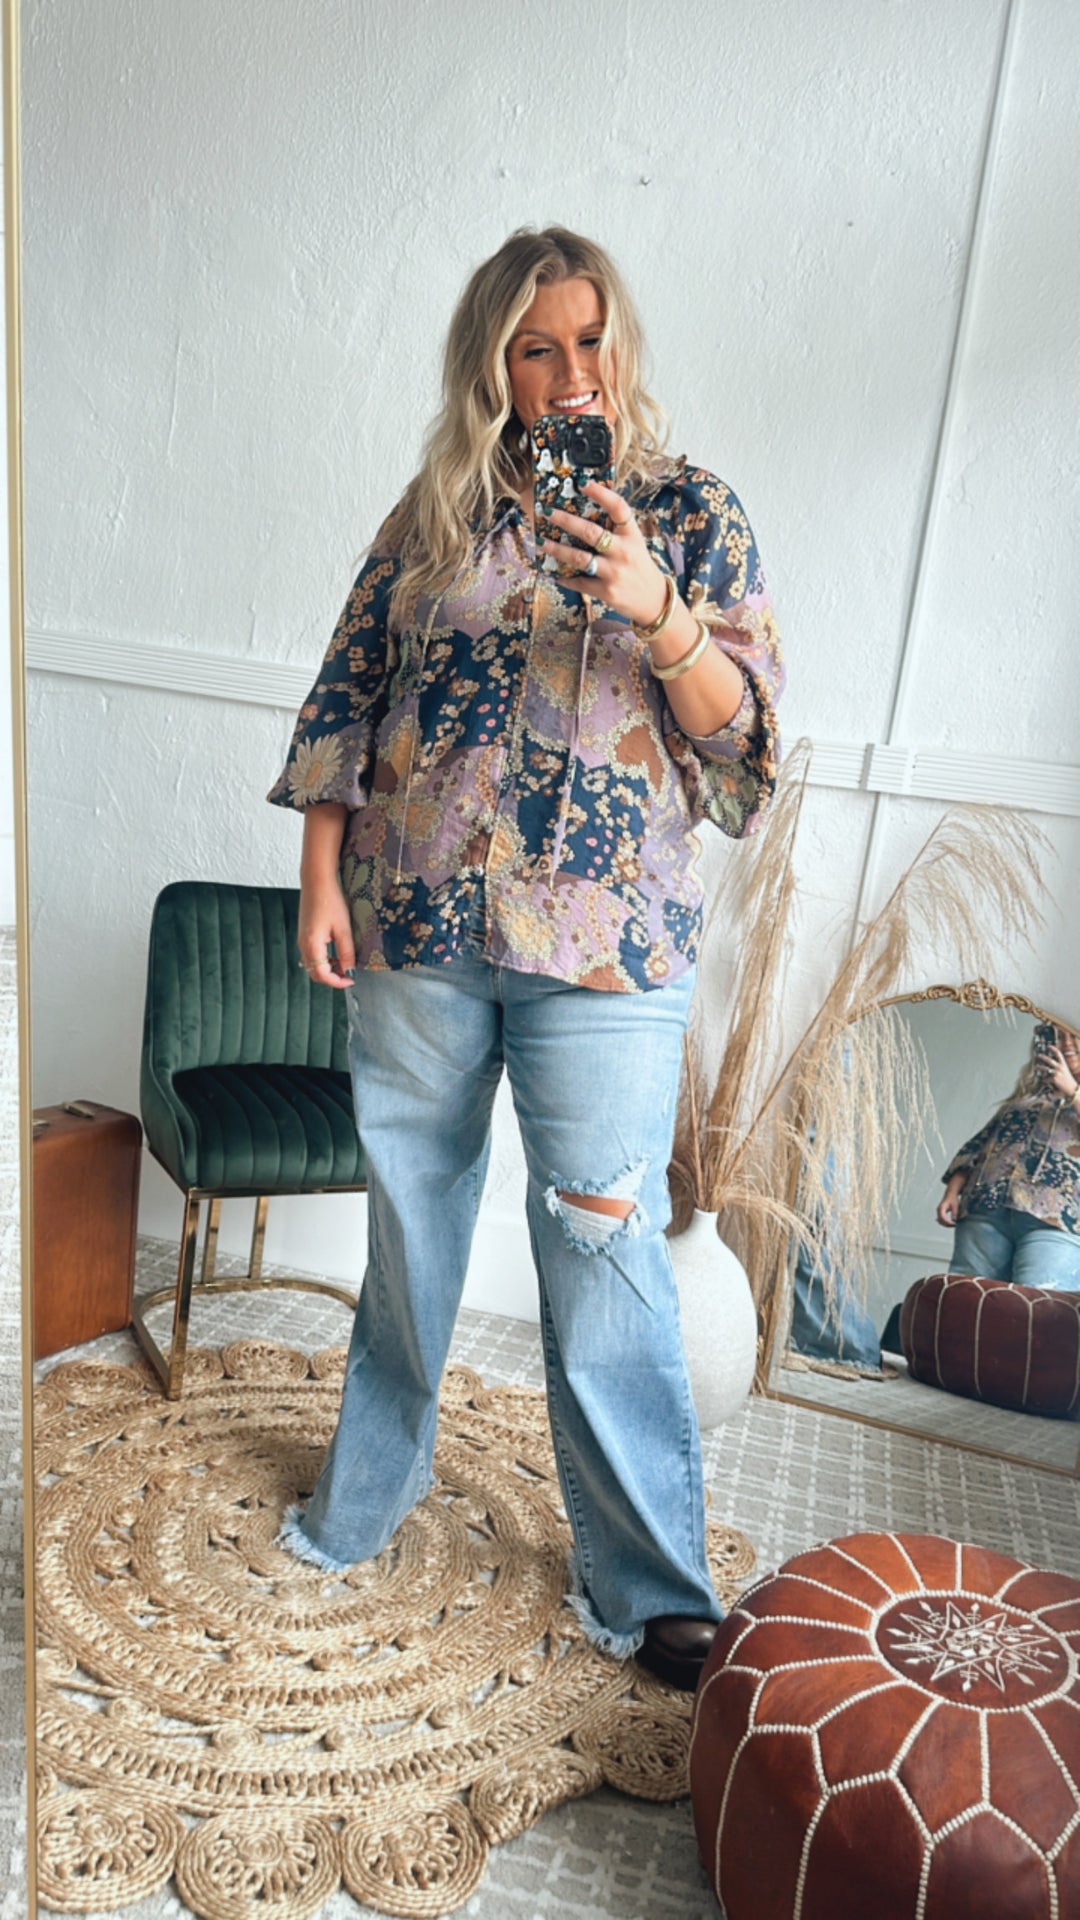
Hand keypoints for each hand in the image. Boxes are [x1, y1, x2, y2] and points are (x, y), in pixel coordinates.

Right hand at [298, 878, 355, 989]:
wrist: (317, 882)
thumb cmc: (329, 900)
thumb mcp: (343, 928)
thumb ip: (346, 952)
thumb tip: (349, 970)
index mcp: (312, 944)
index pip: (321, 974)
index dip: (337, 982)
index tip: (351, 980)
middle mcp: (303, 944)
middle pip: (314, 973)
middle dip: (332, 979)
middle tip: (349, 976)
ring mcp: (302, 940)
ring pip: (313, 965)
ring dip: (328, 970)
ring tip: (345, 965)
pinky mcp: (304, 935)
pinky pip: (312, 956)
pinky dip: (323, 961)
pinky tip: (336, 955)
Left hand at [542, 479, 669, 627]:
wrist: (653, 599)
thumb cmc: (638, 565)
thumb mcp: (633, 543)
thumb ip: (615, 529)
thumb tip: (583, 510)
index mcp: (631, 535)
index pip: (618, 508)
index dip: (601, 493)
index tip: (582, 483)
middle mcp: (623, 552)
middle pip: (591, 532)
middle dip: (565, 521)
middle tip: (547, 512)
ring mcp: (614, 572)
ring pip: (579, 558)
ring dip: (557, 549)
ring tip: (541, 541)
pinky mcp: (606, 591)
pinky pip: (579, 582)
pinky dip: (565, 578)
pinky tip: (554, 573)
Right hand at [937, 1173, 967, 1228]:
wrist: (950, 1194)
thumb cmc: (953, 1199)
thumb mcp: (955, 1205)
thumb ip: (954, 1212)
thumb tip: (954, 1220)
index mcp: (941, 1208)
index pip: (942, 1217)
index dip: (947, 1222)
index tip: (954, 1224)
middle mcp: (938, 1210)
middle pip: (940, 1220)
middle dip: (947, 1224)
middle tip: (954, 1225)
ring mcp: (938, 1212)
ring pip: (940, 1221)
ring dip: (946, 1224)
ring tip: (953, 1225)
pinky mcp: (940, 1213)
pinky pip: (941, 1220)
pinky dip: (945, 1222)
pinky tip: (950, 1223)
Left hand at [1038, 1044, 1078, 1098]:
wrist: (1072, 1089)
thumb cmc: (1068, 1080)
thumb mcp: (1065, 1071)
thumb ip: (1059, 1067)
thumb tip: (1051, 1065)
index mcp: (1064, 1064)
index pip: (1059, 1054)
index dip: (1054, 1049)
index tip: (1049, 1046)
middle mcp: (1060, 1067)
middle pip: (1049, 1060)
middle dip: (1043, 1057)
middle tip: (1038, 1055)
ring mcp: (1056, 1072)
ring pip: (1045, 1068)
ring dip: (1040, 1067)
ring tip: (1036, 1066)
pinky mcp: (1054, 1078)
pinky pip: (1046, 1079)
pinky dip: (1045, 1080)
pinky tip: (1044, 1081)